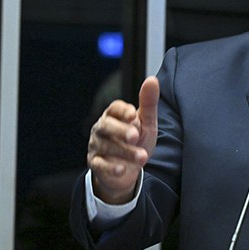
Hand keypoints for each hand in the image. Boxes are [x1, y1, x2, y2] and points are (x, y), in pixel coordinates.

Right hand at [87, 76, 159, 203]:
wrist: (129, 168)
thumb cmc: (137, 141)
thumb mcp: (146, 122)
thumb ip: (148, 103)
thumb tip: (152, 80)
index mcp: (114, 116)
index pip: (114, 108)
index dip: (122, 111)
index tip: (133, 115)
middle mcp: (102, 129)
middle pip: (106, 126)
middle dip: (120, 130)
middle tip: (135, 136)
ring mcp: (97, 146)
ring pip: (106, 146)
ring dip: (125, 151)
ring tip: (142, 157)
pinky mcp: (96, 164)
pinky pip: (99, 165)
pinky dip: (110, 167)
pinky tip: (122, 169)